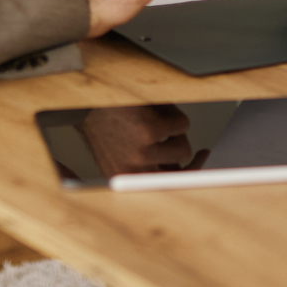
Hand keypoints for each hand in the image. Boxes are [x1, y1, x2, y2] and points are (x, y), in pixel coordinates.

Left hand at [78, 104, 208, 176]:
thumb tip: (182, 167)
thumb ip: (148, 165)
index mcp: (125, 179)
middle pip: (181, 171)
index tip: (201, 165)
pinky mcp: (149, 130)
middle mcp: (132, 171)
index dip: (188, 178)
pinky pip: (182, 125)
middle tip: (184, 139)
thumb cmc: (105, 123)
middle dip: (182, 150)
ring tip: (152, 117)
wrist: (86, 98)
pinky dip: (172, 112)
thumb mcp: (121, 153)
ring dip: (174, 130)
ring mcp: (141, 152)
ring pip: (183, 147)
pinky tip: (152, 107)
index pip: (164, 188)